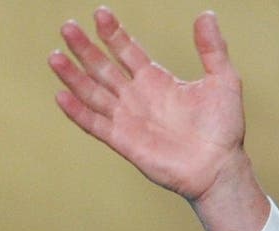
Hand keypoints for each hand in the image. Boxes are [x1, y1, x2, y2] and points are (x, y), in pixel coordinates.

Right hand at [48, 9, 266, 230]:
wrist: (220, 167)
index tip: (101, 13)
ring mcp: (128, 118)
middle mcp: (137, 96)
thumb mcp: (224, 82)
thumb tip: (207, 15)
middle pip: (103, 67)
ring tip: (55, 56)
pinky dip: (77, 112)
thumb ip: (213, 49)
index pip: (127, 50)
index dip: (113, 33)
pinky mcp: (124, 141)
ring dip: (73, 75)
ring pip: (92, 92)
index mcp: (156, 80)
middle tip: (68, 26)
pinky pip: (95, 124)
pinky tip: (61, 95)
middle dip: (85, 48)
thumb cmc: (224, 128)